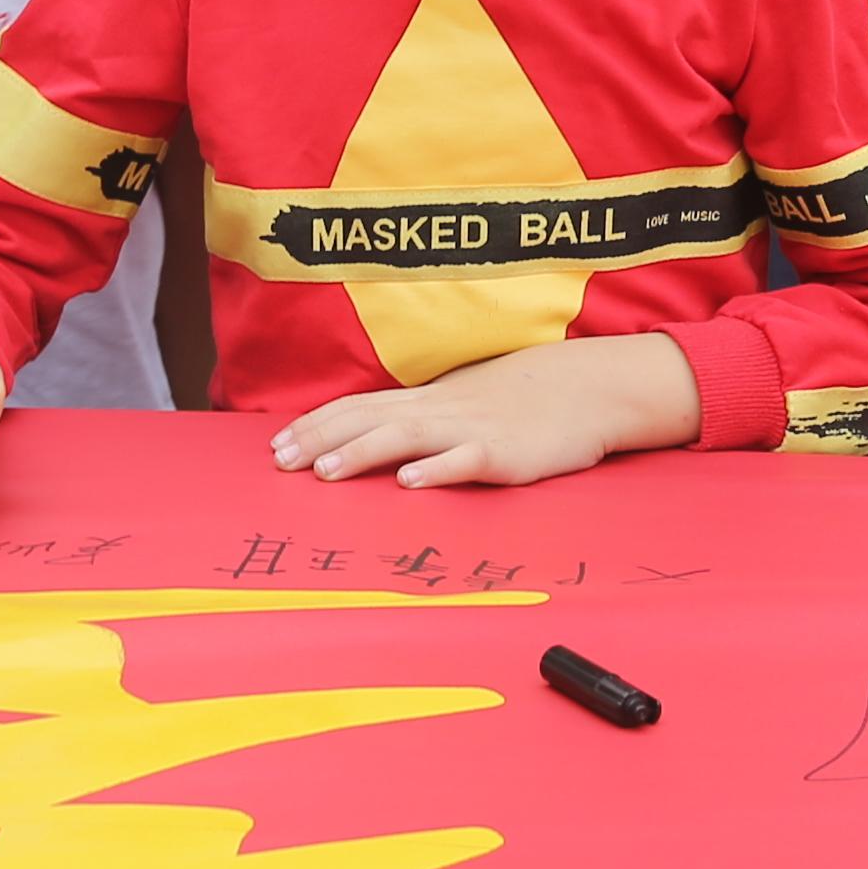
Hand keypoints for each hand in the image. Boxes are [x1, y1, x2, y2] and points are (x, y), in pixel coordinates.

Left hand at [270, 333, 700, 489]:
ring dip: (362, 452)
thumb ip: (424, 417)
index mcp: (429, 400)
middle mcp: (441, 410)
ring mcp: (473, 430)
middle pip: (369, 419)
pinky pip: (467, 460)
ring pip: (407, 438)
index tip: (277, 444)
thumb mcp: (466, 400)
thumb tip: (373, 434)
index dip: (317, 424)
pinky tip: (409, 482)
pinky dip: (437, 469)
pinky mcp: (506, 453)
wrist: (590, 387)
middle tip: (279, 462)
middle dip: (320, 439)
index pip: (360, 406)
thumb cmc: (526, 398)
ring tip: (325, 471)